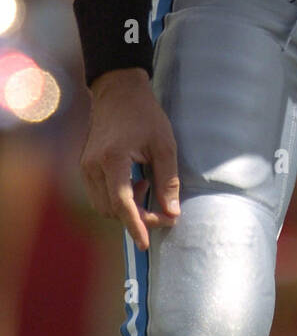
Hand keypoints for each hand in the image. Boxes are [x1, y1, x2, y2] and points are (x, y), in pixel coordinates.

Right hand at [80, 68, 179, 249]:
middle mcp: (93, 166)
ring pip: (102, 206)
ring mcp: (86, 167)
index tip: (145, 243)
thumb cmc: (145, 115)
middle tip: (161, 211)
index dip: (135, 225)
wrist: (118, 92)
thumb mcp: (165, 144)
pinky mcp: (85, 166)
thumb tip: (172, 213)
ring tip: (146, 187)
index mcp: (114, 159)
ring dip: (126, 208)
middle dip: (136, 218)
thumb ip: (168, 180)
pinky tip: (134, 182)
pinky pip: (98, 195)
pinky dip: (117, 199)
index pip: (122, 203)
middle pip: (111, 210)